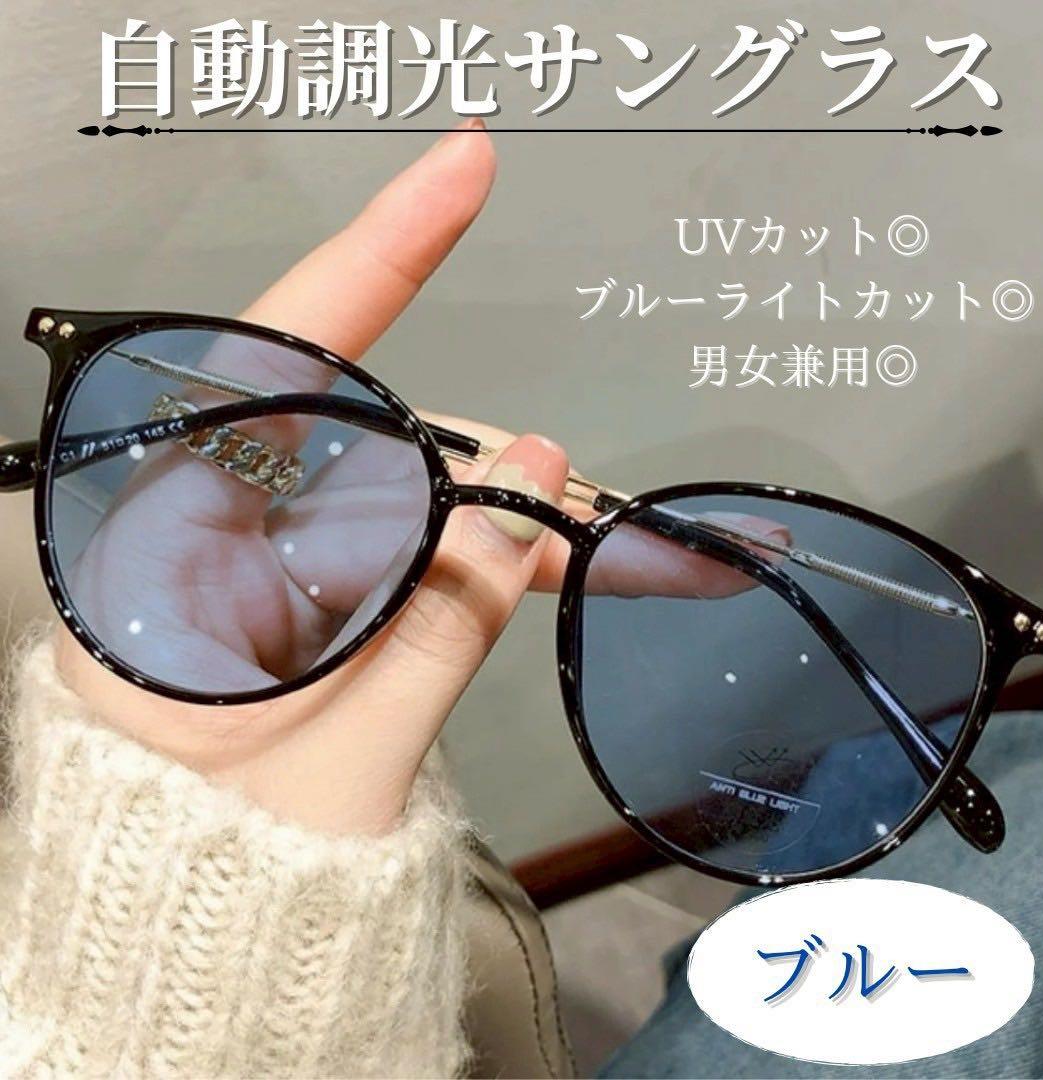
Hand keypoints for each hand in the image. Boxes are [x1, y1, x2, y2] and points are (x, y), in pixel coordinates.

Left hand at [58, 121, 569, 835]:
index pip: (269, 372)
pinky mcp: (312, 591)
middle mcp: (213, 537)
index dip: (374, 262)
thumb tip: (532, 477)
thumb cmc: (232, 877)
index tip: (461, 176)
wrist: (202, 945)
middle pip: (373, 441)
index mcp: (173, 564)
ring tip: (618, 559)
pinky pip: (411, 541)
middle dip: (500, 468)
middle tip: (605, 521)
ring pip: (409, 492)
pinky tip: (557, 568)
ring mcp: (266, 562)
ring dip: (515, 519)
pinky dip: (488, 554)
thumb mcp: (338, 767)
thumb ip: (435, 624)